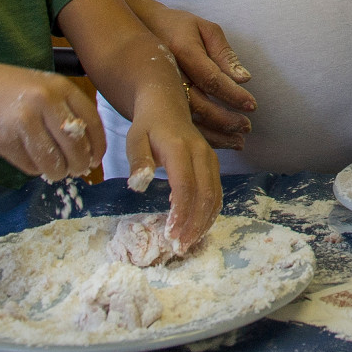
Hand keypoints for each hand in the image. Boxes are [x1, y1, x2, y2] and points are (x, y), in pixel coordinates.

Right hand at [0, 62, 103, 181]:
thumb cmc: (10, 89)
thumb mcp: (44, 88)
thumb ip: (65, 110)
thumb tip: (89, 151)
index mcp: (60, 86)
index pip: (91, 122)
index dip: (97, 146)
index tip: (96, 160)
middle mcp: (45, 101)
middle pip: (74, 145)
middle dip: (78, 164)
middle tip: (76, 171)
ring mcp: (23, 120)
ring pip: (52, 160)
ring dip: (57, 172)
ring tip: (55, 171)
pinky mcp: (4, 139)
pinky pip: (29, 165)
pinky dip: (34, 169)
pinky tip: (31, 162)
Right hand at [121, 0, 256, 148]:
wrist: (137, 28)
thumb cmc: (177, 26)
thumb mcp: (204, 28)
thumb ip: (224, 53)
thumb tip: (243, 78)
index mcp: (182, 51)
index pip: (211, 78)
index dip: (233, 94)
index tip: (253, 105)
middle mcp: (167, 73)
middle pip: (198, 104)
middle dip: (225, 120)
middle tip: (247, 127)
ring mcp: (155, 89)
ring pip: (185, 119)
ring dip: (214, 134)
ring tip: (238, 142)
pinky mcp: (148, 103)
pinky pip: (175, 123)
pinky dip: (197, 135)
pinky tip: (216, 140)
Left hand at [126, 89, 223, 251]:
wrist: (167, 104)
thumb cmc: (147, 126)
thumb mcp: (135, 139)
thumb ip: (138, 162)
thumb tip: (139, 186)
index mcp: (180, 148)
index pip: (185, 186)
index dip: (181, 213)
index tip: (171, 235)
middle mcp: (201, 154)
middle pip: (205, 194)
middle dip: (194, 224)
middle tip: (180, 247)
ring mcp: (211, 159)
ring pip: (215, 195)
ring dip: (204, 222)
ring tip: (189, 243)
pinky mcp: (213, 165)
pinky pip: (217, 192)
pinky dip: (210, 212)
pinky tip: (198, 227)